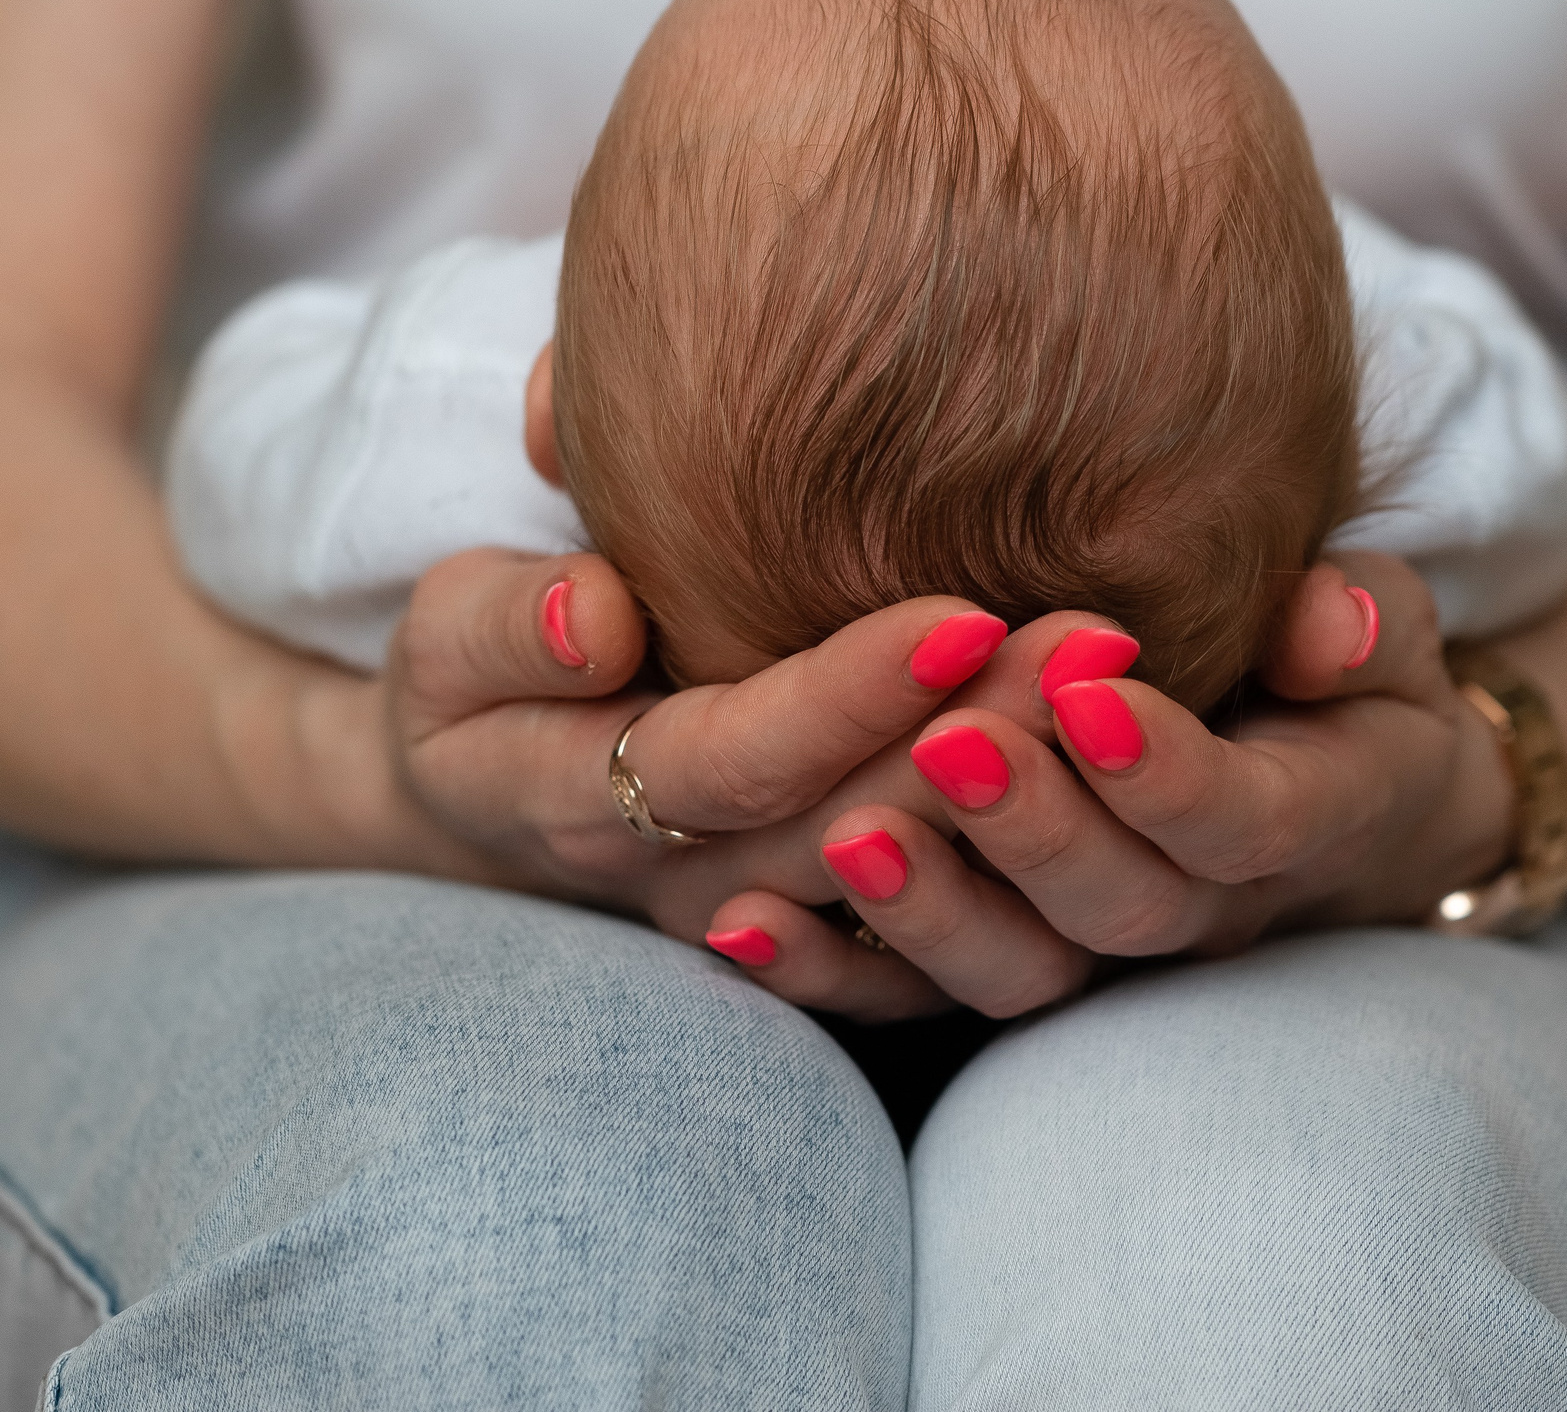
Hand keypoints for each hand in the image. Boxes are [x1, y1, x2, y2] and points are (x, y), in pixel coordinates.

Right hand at [384, 548, 1092, 1015]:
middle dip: (981, 734)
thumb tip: (594, 618)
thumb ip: (504, 623)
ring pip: (914, 886)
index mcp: (583, 800)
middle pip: (855, 823)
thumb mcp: (447, 636)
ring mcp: (763, 922)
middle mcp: (686, 882)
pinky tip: (1113, 798)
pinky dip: (1019, 889)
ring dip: (1024, 800)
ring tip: (1119, 687)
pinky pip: (932, 952)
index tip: (959, 613)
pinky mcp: (826, 939)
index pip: (734, 759)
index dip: (842, 697)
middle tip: (1098, 638)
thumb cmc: (486, 678)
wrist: (488, 793)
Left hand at [728, 555, 1515, 1018]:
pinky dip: (833, 974)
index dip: (1170, 769)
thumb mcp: (1393, 646)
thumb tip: (1329, 626)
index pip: (1243, 821)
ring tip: (846, 837)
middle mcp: (1200, 910)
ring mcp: (1100, 950)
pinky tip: (742, 926)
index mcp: (1301, 822)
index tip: (1093, 687)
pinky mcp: (1015, 960)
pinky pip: (921, 1001)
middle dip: (1031, 831)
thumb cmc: (1350, 690)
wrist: (1339, 806)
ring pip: (1019, 972)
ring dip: (930, 913)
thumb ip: (1373, 623)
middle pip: (1118, 907)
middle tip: (948, 744)